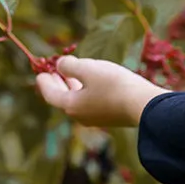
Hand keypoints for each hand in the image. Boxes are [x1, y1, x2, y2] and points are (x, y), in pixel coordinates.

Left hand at [35, 56, 161, 127]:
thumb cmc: (114, 85)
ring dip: (72, 87)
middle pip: (63, 99)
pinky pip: (91, 103)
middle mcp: (80, 115)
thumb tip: (61, 66)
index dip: (44, 82)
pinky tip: (92, 84)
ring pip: (78, 101)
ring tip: (70, 76)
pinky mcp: (110, 117)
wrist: (144, 105)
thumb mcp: (88, 68)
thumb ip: (69, 65)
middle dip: (57, 84)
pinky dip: (85, 92)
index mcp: (71, 105)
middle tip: (52, 74)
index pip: (50, 94)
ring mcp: (96, 118)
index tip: (40, 73)